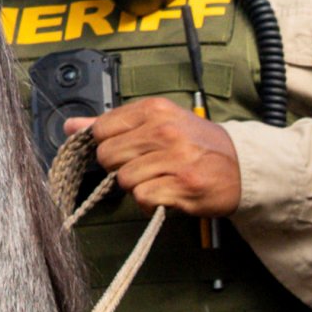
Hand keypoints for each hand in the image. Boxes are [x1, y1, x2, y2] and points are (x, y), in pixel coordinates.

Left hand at [85, 98, 243, 217]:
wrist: (241, 166)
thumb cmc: (197, 145)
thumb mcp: (158, 123)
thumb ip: (112, 124)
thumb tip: (71, 126)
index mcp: (154, 110)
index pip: (102, 129)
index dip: (108, 145)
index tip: (126, 151)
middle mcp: (163, 130)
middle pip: (108, 156)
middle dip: (120, 167)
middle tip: (145, 167)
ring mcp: (174, 158)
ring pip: (124, 180)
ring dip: (138, 186)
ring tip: (161, 180)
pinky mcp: (182, 185)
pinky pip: (143, 198)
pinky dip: (151, 202)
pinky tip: (168, 193)